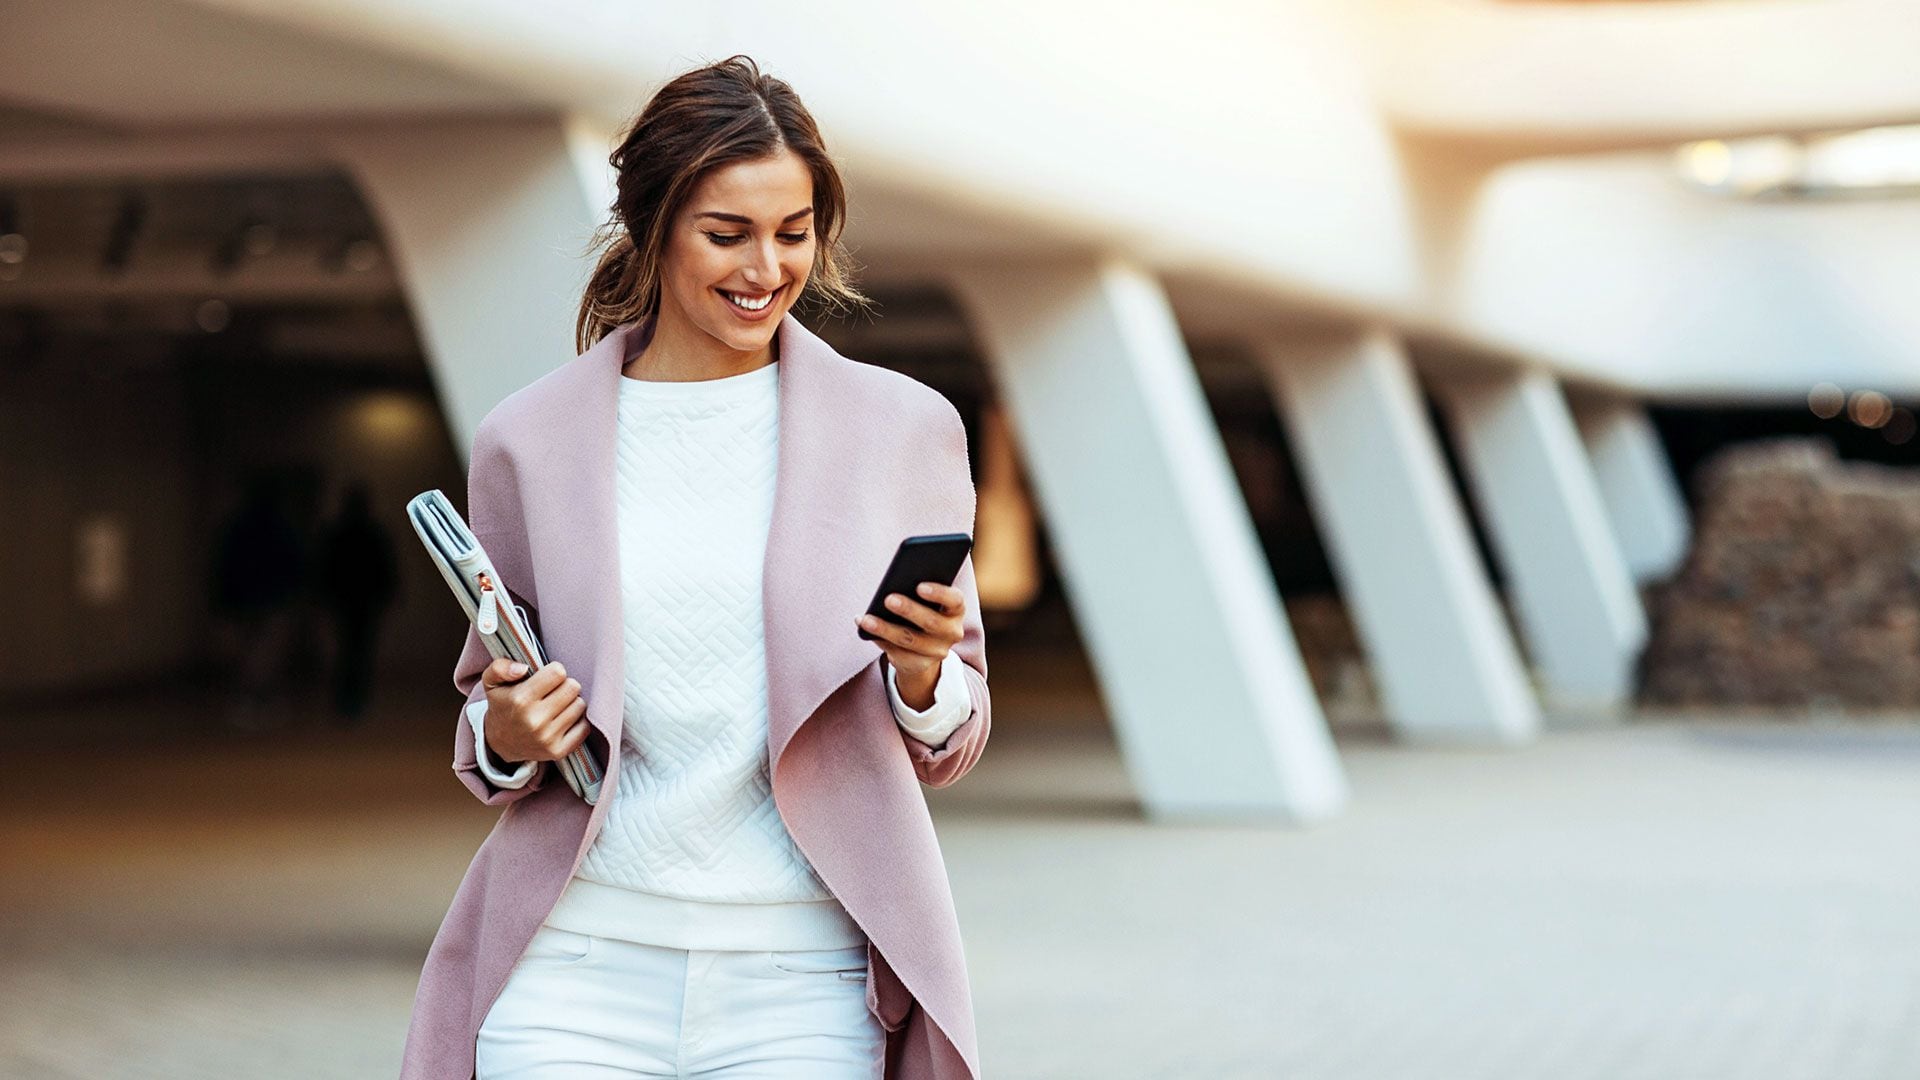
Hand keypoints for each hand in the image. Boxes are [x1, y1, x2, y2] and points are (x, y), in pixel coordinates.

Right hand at [480, 658, 589, 766]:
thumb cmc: (502, 706)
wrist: (501, 743)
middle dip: (564, 686)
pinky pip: (584, 727)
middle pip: (573, 687)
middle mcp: (535, 720)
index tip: (547, 678)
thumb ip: (500, 667)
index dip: (554, 671)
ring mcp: (547, 738)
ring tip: (557, 706)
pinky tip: (563, 720)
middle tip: (553, 692)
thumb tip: (522, 668)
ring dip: (571, 703)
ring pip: (580, 705)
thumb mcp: (492, 683)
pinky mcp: (558, 751)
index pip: (558, 673)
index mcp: (520, 700)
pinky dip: (577, 721)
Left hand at [857, 582, 965, 709]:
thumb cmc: (922, 610)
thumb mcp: (926, 600)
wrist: (924, 647)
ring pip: (909, 640)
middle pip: (931, 622)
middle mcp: (952, 632)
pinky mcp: (919, 664)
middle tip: (888, 599)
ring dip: (886, 629)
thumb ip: (917, 591)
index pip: (954, 600)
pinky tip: (864, 627)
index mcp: (956, 610)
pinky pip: (897, 653)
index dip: (939, 593)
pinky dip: (879, 639)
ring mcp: (937, 651)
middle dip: (908, 610)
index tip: (919, 586)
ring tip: (867, 619)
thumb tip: (893, 586)